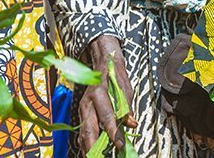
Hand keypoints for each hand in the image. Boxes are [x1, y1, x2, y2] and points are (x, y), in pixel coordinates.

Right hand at [79, 35, 135, 153]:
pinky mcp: (82, 114)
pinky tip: (89, 154)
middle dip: (94, 147)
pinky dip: (86, 144)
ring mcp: (83, 109)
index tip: (121, 146)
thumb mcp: (125, 89)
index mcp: (99, 93)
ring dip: (88, 149)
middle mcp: (87, 102)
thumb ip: (127, 107)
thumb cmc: (115, 77)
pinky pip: (83, 131)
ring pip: (83, 132)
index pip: (107, 117)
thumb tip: (131, 124)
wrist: (103, 65)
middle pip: (89, 129)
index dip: (114, 133)